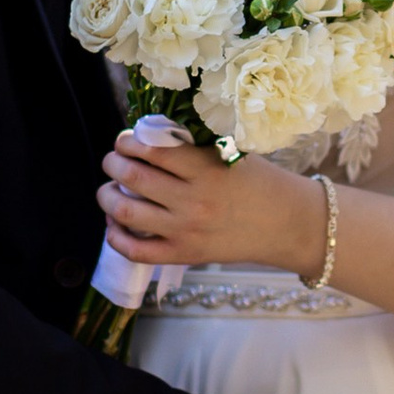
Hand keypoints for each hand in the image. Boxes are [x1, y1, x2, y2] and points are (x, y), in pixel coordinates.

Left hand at [100, 129, 321, 274]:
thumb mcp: (231, 153)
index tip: (126, 139)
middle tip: (113, 160)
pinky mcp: (184, 256)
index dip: (128, 141)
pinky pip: (137, 251)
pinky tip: (114, 224)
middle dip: (113, 164)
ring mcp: (186, 231)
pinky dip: (116, 237)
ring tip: (108, 189)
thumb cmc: (259, 182)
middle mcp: (193, 201)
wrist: (287, 224)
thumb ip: (191, 146)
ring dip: (106, 197)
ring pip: (126, 213)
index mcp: (205, 169)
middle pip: (132, 178)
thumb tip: (144, 137)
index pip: (151, 149)